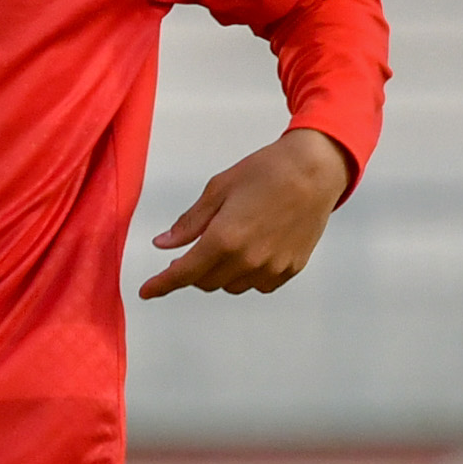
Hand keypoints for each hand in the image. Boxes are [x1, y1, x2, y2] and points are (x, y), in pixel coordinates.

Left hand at [138, 129, 353, 299]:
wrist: (315, 171)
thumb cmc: (267, 172)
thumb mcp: (219, 189)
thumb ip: (190, 223)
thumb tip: (164, 244)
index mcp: (224, 239)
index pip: (184, 273)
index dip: (162, 284)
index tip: (147, 291)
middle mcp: (247, 260)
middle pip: (206, 282)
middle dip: (193, 270)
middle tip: (194, 249)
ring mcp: (271, 268)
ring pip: (231, 286)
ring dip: (221, 273)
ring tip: (231, 242)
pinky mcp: (289, 269)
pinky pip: (258, 284)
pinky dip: (247, 274)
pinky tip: (253, 250)